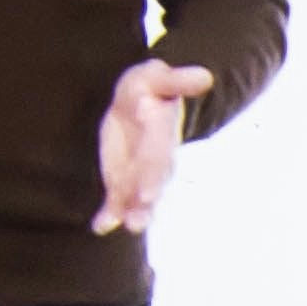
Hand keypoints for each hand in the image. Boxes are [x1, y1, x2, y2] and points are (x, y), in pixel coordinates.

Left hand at [92, 59, 216, 235]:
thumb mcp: (158, 78)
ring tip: (130, 228)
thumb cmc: (149, 88)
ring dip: (134, 214)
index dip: (153, 173)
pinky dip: (109, 215)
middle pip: (152, 183)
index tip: (148, 193)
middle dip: (146, 200)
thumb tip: (206, 77)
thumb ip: (177, 81)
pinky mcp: (122, 180)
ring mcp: (139, 174)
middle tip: (139, 219)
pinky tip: (100, 227)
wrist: (141, 103)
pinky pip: (117, 202)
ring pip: (139, 199)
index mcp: (162, 137)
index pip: (159, 157)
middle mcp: (156, 162)